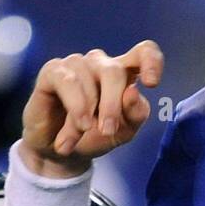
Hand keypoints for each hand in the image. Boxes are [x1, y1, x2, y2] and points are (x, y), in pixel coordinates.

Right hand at [20, 40, 162, 176]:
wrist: (61, 153)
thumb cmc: (96, 137)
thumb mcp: (124, 131)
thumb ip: (135, 113)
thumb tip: (133, 92)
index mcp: (125, 74)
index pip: (144, 52)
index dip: (151, 61)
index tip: (151, 83)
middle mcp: (101, 64)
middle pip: (114, 72)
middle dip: (112, 105)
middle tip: (107, 131)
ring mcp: (77, 64)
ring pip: (88, 80)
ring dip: (87, 114)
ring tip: (82, 133)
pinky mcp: (53, 71)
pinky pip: (67, 81)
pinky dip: (74, 106)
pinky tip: (73, 129)